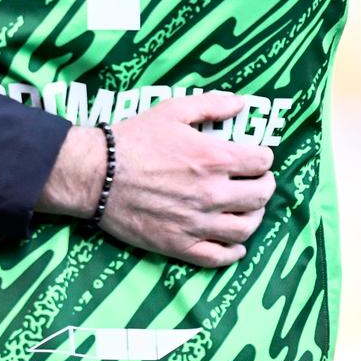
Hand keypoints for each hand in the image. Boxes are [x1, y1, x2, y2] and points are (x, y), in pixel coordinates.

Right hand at [39, 92, 276, 269]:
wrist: (96, 174)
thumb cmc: (133, 139)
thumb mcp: (172, 111)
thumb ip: (210, 105)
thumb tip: (240, 104)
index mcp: (214, 158)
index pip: (261, 162)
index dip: (264, 157)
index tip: (258, 157)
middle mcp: (212, 193)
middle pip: (260, 196)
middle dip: (265, 185)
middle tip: (258, 181)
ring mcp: (197, 223)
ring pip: (245, 228)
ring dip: (254, 217)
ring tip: (248, 209)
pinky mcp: (180, 245)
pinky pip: (219, 257)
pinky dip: (234, 252)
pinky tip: (234, 244)